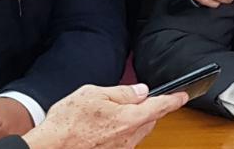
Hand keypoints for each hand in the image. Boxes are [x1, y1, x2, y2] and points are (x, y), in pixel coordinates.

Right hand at [22, 84, 186, 148]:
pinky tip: (104, 126)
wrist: (50, 148)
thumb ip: (122, 92)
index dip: (174, 99)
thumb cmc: (68, 123)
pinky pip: (124, 141)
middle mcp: (129, 137)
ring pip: (137, 131)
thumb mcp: (94, 95)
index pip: (160, 106)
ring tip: (111, 112)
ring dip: (133, 120)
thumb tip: (140, 91)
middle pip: (149, 120)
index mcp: (130, 118)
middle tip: (136, 98)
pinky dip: (121, 131)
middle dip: (148, 108)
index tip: (183, 96)